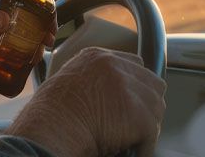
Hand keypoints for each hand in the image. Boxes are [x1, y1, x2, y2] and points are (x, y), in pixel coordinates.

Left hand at [0, 0, 55, 72]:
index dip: (38, 5)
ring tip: (37, 55)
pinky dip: (23, 52)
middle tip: (47, 40)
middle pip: (26, 14)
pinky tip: (27, 62)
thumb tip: (6, 20)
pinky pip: (13, 45)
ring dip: (33, 41)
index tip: (48, 20)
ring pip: (22, 31)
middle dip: (40, 26)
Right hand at [5, 47, 165, 156]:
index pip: (135, 63)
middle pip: (151, 83)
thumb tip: (107, 100)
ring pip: (156, 107)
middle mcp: (115, 67)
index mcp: (97, 57)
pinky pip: (152, 132)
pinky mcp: (139, 115)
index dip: (136, 84)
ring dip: (148, 123)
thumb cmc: (49, 116)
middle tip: (137, 121)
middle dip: (147, 102)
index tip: (133, 99)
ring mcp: (129, 89)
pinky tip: (137, 150)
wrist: (49, 130)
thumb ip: (91, 82)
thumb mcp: (67, 84)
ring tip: (135, 137)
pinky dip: (146, 145)